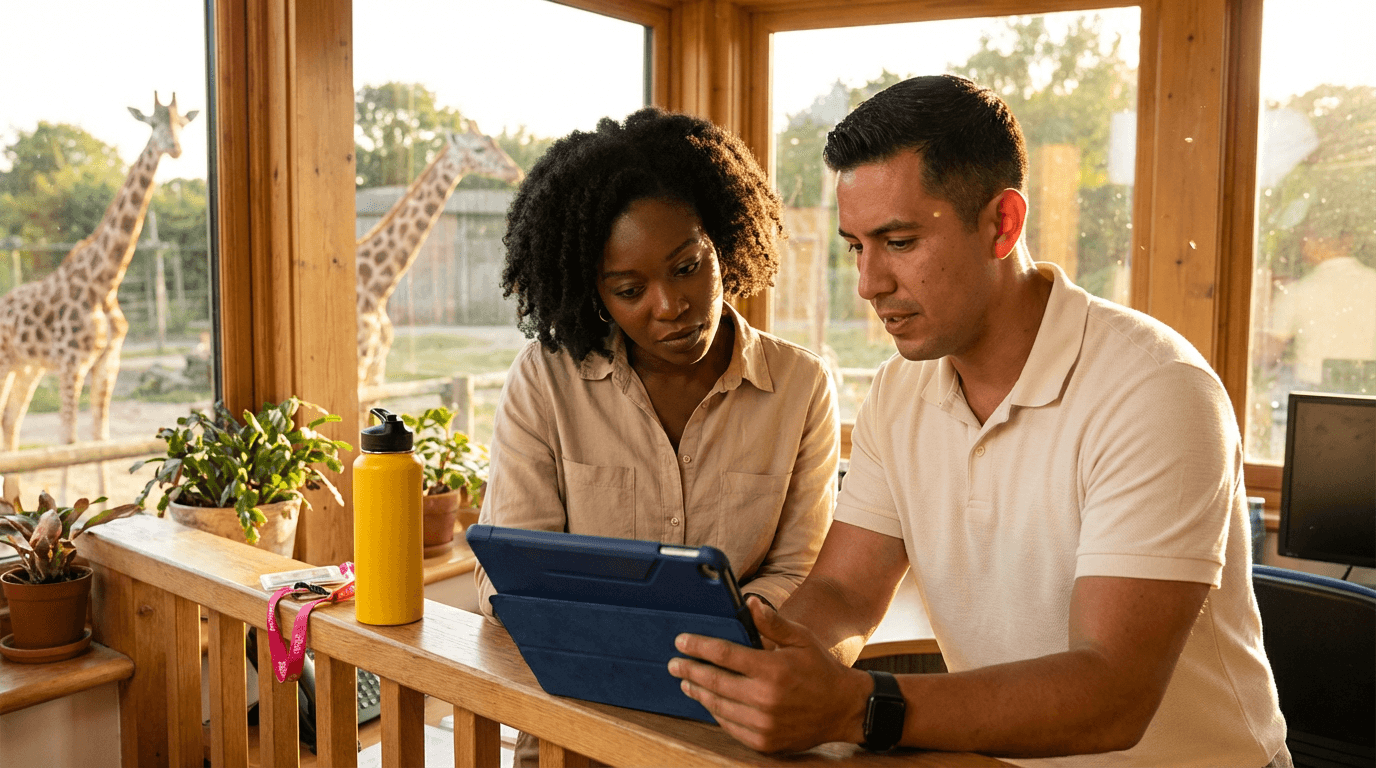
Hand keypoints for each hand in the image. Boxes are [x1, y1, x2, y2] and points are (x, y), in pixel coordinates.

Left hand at [667, 596, 872, 752]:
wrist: (843, 709)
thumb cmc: (820, 669)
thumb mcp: (801, 639)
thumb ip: (773, 623)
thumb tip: (750, 602)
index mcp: (773, 670)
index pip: (724, 655)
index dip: (699, 646)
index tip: (681, 641)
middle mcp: (765, 699)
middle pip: (715, 682)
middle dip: (690, 671)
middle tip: (674, 664)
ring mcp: (764, 724)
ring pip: (719, 707)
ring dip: (699, 693)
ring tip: (686, 683)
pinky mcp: (764, 742)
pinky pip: (731, 726)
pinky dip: (717, 713)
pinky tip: (710, 702)